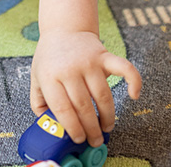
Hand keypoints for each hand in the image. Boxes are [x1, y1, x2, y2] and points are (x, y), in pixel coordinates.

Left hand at [30, 31, 141, 146]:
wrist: (63, 28)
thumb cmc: (50, 58)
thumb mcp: (36, 78)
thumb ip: (39, 102)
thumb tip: (49, 126)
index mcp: (50, 76)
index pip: (63, 108)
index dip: (73, 128)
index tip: (79, 139)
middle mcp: (70, 69)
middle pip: (84, 106)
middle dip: (91, 128)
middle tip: (95, 140)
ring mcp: (88, 61)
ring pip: (102, 95)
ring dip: (107, 116)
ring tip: (107, 128)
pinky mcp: (104, 55)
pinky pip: (124, 68)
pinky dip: (133, 81)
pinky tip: (134, 95)